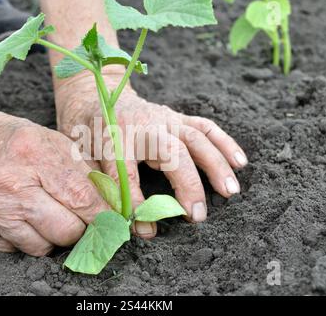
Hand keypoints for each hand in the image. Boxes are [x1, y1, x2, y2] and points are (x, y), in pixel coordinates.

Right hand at [0, 111, 108, 255]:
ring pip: (42, 247)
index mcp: (33, 154)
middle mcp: (9, 185)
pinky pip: (18, 250)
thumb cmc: (15, 142)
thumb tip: (112, 207)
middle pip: (64, 229)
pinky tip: (21, 218)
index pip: (80, 196)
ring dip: (52, 236)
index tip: (113, 222)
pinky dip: (28, 238)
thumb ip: (84, 173)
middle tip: (77, 218)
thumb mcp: (53, 142)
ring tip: (45, 214)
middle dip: (79, 228)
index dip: (102, 214)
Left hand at [55, 73, 247, 236]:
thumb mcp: (86, 159)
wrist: (98, 95)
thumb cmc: (92, 133)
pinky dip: (225, 143)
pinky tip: (240, 162)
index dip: (137, 203)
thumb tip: (128, 223)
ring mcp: (165, 118)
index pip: (126, 173)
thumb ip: (105, 187)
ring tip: (231, 191)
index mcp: (114, 136)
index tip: (146, 228)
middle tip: (197, 216)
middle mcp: (144, 125)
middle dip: (188, 185)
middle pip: (172, 154)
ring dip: (216, 165)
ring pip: (196, 139)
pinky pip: (206, 127)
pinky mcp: (178, 117)